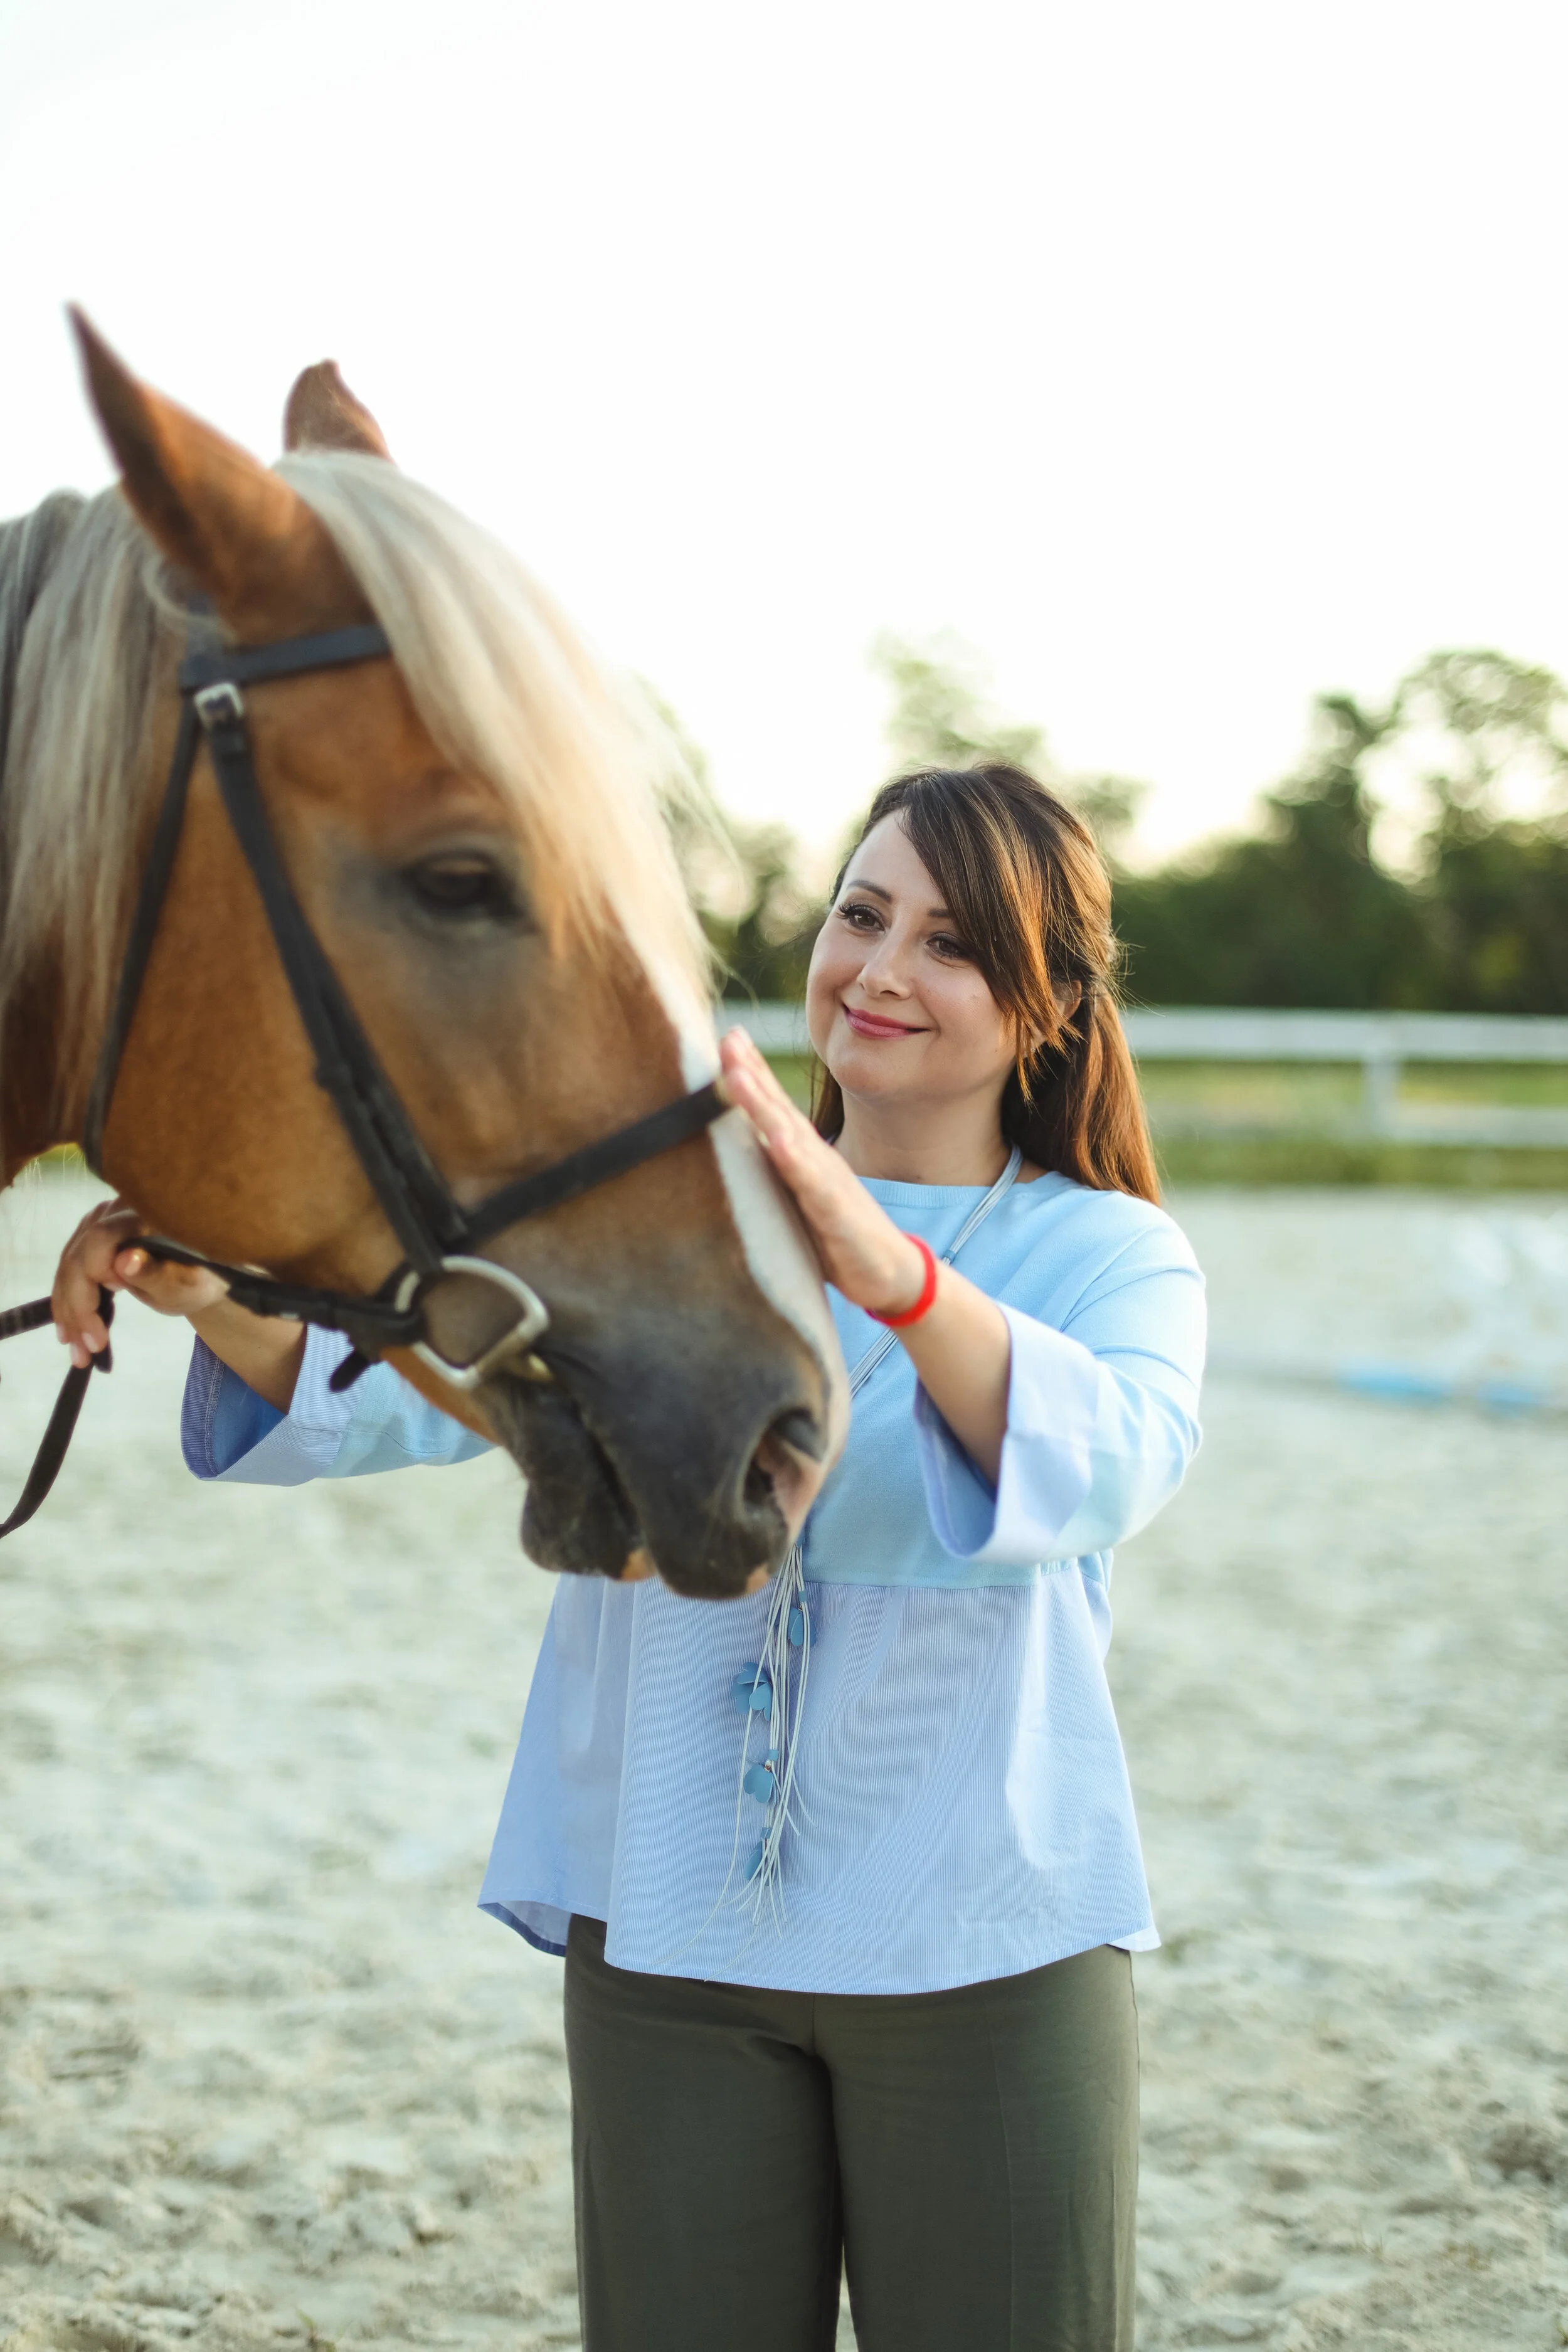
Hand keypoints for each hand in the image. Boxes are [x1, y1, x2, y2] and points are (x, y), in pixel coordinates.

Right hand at [52, 1197, 228, 1368]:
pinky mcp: (89, 1238)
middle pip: (78, 1257)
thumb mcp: (186, 1284)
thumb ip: (157, 1273)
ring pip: (68, 1268)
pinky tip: (70, 1334)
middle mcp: (115, 1211)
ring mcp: (99, 1222)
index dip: (95, 1276)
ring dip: (68, 1313)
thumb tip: (125, 1260)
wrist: (199, 1273)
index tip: (108, 1311)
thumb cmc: (199, 1277)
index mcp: (143, 1215)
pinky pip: (69, 1272)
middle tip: (91, 1348)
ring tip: (80, 1352)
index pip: (100, 1238)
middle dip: (78, 1308)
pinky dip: (67, 1306)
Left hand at [718, 1030, 927, 1315]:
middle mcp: (816, 1160)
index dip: (751, 1071)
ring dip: (764, 1105)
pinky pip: (814, 1186)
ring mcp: (828, 1184)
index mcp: (803, 1157)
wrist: (892, 1273)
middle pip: (779, 1110)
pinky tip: (779, 1143)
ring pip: (791, 1138)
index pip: (773, 1108)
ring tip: (738, 1075)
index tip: (729, 1036)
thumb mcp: (797, 1198)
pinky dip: (796, 1163)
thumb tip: (735, 1157)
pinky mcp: (838, 1215)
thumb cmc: (838, 1235)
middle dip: (752, 1073)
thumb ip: (773, 1174)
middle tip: (728, 1038)